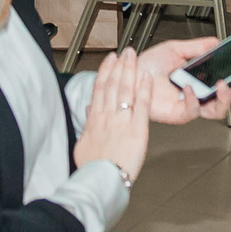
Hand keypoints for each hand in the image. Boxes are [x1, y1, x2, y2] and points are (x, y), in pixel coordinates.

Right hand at [72, 51, 152, 181]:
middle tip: (125, 52)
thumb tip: (88, 114)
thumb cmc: (92, 167)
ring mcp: (122, 120)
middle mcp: (108, 116)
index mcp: (95, 119)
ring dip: (130, 71)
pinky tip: (147, 78)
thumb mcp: (83, 145)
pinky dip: (144, 90)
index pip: (99, 88)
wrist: (101, 179)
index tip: (109, 60)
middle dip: (120, 66)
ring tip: (135, 57)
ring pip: (126, 90)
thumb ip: (87, 126)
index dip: (105, 71)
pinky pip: (142, 105)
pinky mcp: (137, 129)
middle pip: (113, 84)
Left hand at [135, 37, 230, 121]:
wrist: (128, 73)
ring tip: (222, 84)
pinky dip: (194, 99)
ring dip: (224, 98)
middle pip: (227, 99)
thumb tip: (217, 42)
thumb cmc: (148, 65)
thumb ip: (197, 46)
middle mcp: (197, 95)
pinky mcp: (177, 114)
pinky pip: (192, 112)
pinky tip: (190, 87)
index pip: (226, 82)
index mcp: (199, 80)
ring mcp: (189, 106)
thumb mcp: (176, 49)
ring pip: (216, 110)